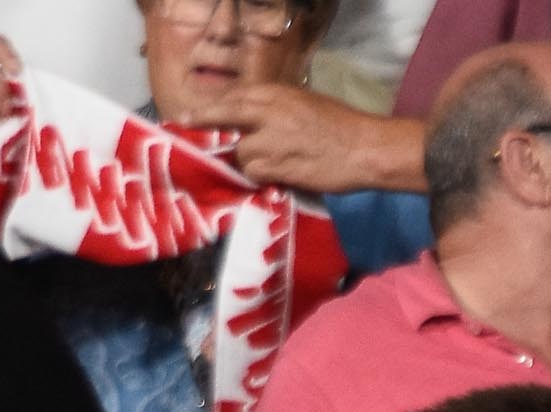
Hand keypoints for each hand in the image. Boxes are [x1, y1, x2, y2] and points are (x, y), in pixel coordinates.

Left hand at [197, 79, 399, 191]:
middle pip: (224, 120)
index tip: (187, 118)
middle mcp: (267, 113)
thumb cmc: (340, 125)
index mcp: (274, 94)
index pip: (230, 98)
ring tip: (268, 166)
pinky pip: (255, 175)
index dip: (207, 110)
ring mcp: (271, 141)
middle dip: (207, 130)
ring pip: (241, 155)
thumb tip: (247, 122)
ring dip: (248, 163)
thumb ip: (273, 109)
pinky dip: (260, 178)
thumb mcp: (302, 102)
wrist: (364, 148)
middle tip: (192, 141)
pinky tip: (276, 177)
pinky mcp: (278, 167)